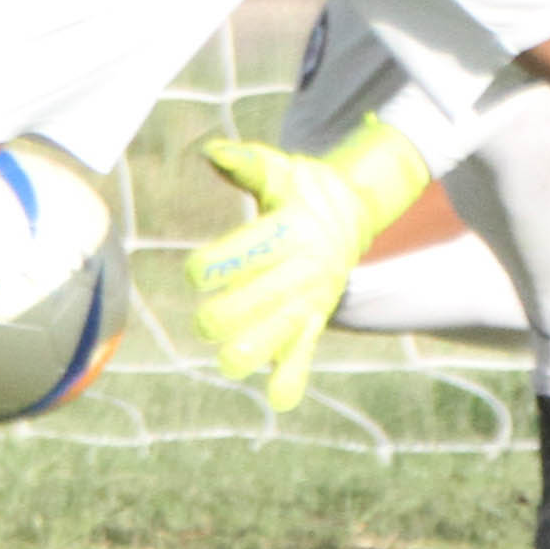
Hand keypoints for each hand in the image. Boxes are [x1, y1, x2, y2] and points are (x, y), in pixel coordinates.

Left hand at [183, 120, 436, 412]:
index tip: (195, 273)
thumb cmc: (300, 189)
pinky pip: (304, 353)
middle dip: (226, 316)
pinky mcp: (314, 320)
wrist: (353, 212)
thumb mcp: (280, 169)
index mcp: (289, 230)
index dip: (216, 266)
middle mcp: (301, 268)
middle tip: (205, 321)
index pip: (249, 252)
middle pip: (258, 301)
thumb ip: (246, 163)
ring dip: (252, 352)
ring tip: (228, 361)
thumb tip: (210, 150)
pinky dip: (292, 377)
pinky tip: (278, 399)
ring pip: (279, 333)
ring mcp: (310, 298)